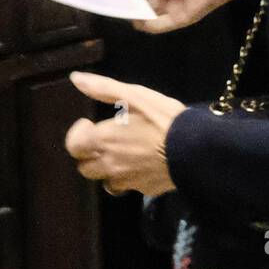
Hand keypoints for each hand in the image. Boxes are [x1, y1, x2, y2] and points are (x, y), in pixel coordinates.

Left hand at [65, 73, 185, 197]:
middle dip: (90, 154)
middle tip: (107, 139)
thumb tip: (76, 78)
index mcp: (103, 140)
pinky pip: (129, 186)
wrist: (194, 149)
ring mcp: (127, 180)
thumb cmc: (162, 119)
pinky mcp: (144, 190)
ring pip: (105, 181)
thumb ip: (103, 88)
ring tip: (124, 154)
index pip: (73, 146)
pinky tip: (144, 164)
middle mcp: (109, 165)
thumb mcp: (134, 95)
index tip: (91, 124)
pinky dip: (130, 177)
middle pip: (85, 168)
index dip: (78, 135)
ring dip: (108, 169)